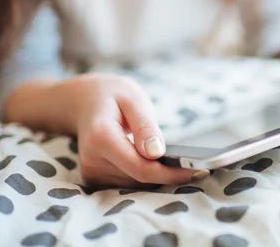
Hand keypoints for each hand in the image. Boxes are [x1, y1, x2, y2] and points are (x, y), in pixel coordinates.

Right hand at [59, 74, 208, 188]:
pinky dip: (144, 174)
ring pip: (136, 184)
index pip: (142, 168)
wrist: (81, 101)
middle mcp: (92, 160)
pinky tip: (153, 159)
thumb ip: (145, 126)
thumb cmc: (112, 95)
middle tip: (195, 163)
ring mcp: (91, 172)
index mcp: (101, 138)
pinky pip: (128, 183)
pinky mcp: (95, 178)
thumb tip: (157, 153)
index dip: (172, 173)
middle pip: (141, 179)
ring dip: (157, 174)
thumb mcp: (133, 99)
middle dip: (168, 173)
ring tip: (175, 159)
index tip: (198, 170)